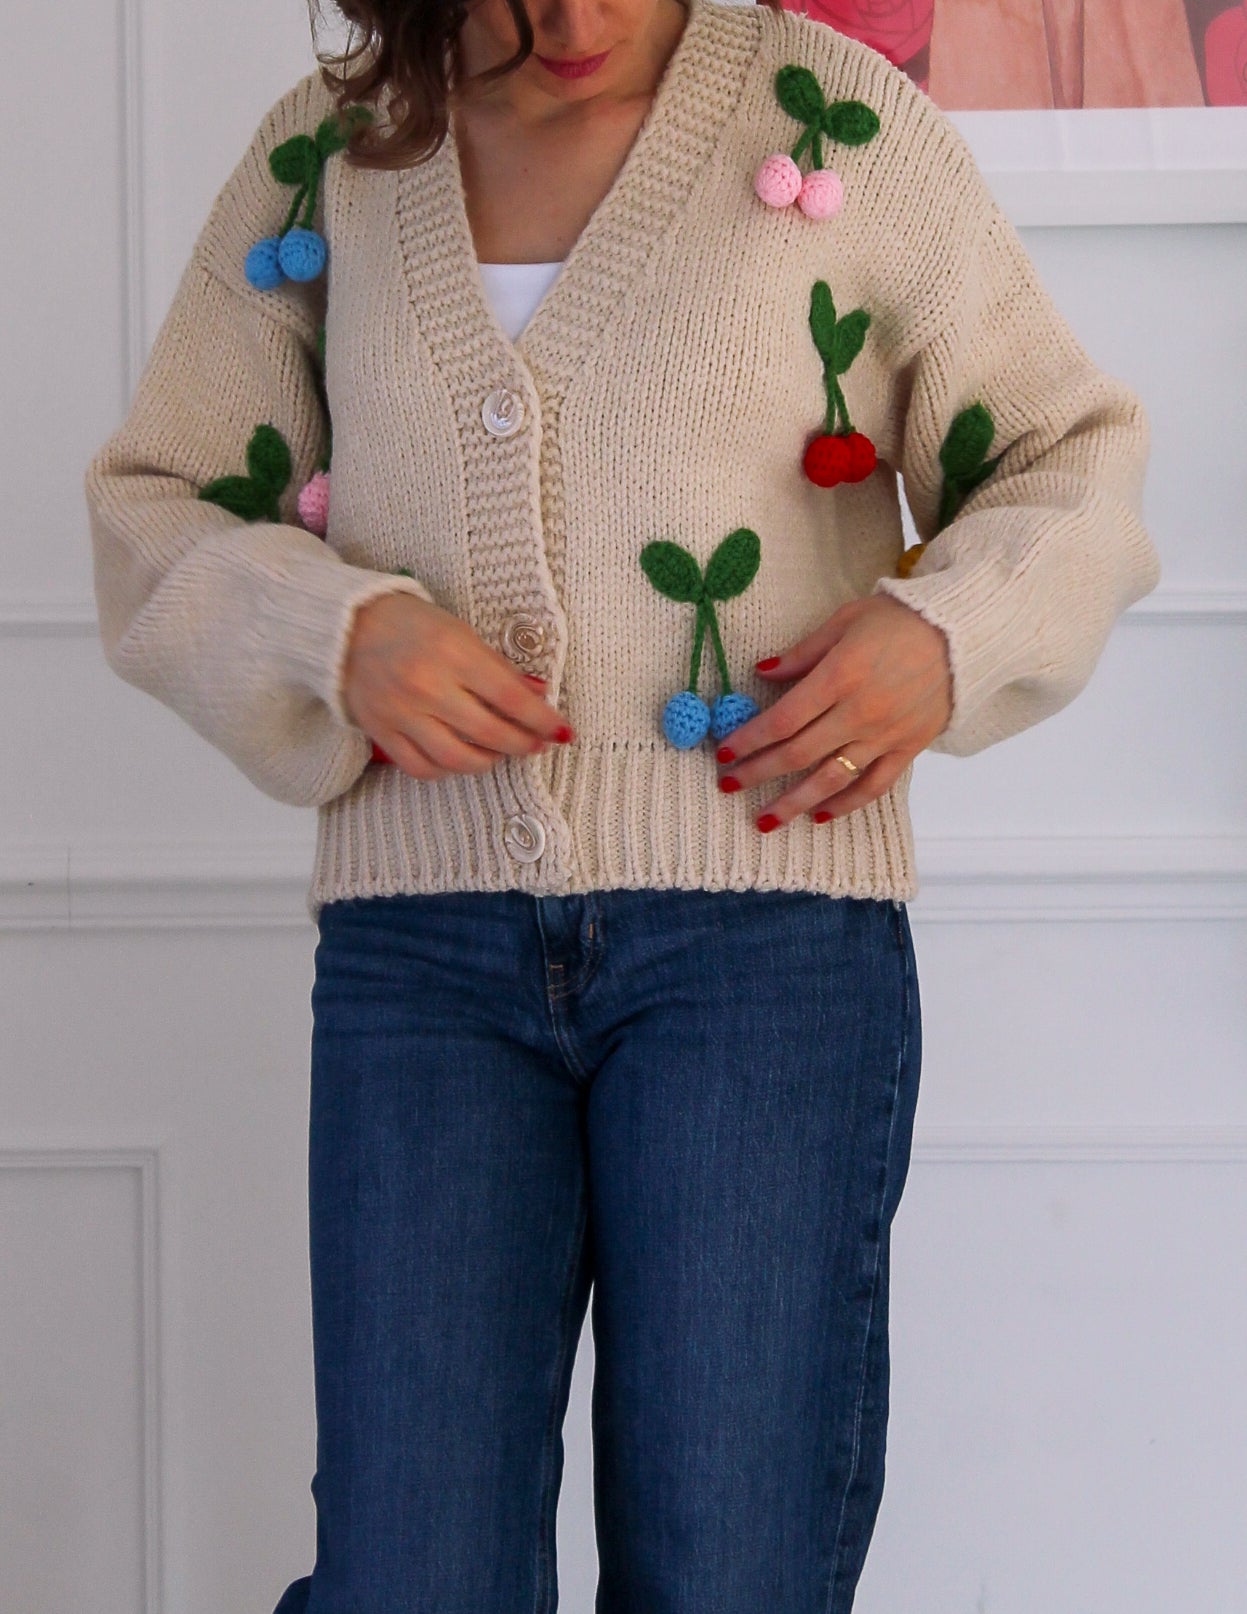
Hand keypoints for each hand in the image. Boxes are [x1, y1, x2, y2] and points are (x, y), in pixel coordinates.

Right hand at [342, 591, 574, 779]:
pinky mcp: (382, 732)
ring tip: (500, 751)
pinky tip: (461, 758)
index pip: (511, 697)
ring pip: (457, 759)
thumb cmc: (411, 625)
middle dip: (523, 744)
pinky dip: (448, 769)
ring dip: (489, 761)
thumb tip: (538, 696)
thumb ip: (499, 668)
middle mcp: (426, 686)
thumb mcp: (461, 633)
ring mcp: (401, 713)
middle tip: (538, 745)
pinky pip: (423, 768)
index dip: (542, 720)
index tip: (561, 731)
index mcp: (452, 653)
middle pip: (489, 733)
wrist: (347, 627)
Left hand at [713, 594, 952, 827]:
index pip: (783, 719)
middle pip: (798, 754)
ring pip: (831, 779)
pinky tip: (821, 815)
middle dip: (758, 773)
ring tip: (765, 821)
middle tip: (729, 786)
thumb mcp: (845, 621)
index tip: (725, 753)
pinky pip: (873, 786)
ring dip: (794, 803)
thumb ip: (803, 653)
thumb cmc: (900, 619)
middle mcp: (860, 712)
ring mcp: (886, 735)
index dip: (750, 740)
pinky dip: (847, 804)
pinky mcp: (908, 749)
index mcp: (840, 676)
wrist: (964, 632)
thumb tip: (763, 672)